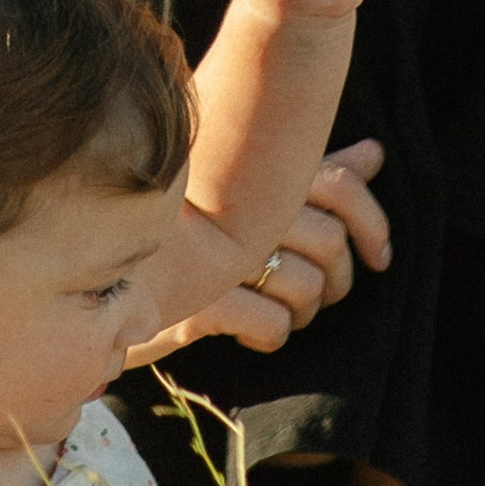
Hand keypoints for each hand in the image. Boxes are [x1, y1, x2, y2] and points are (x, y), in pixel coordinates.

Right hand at [118, 139, 390, 364]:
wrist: (103, 282)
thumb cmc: (187, 236)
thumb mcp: (249, 199)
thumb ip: (312, 173)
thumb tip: (374, 153)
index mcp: (255, 170)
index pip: (341, 184)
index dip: (373, 222)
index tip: (382, 257)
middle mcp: (238, 202)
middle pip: (331, 242)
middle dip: (336, 281)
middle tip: (314, 297)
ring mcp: (217, 250)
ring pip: (306, 286)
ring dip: (303, 312)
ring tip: (278, 312)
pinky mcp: (200, 300)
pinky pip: (272, 322)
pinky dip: (272, 332)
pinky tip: (250, 329)